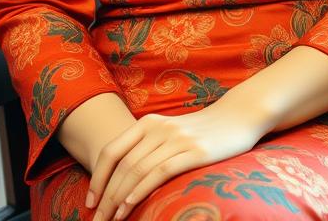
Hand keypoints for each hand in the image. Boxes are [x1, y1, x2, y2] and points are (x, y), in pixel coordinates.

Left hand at [85, 97, 267, 220]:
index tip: (90, 201)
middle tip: (96, 219)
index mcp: (148, 122)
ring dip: (119, 198)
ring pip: (138, 170)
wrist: (237, 116)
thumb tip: (120, 180)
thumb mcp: (169, 132)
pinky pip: (161, 171)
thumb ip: (147, 148)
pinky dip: (142, 189)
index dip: (97, 177)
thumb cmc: (200, 130)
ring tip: (111, 219)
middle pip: (123, 165)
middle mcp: (159, 128)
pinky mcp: (195, 151)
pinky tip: (131, 204)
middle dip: (106, 196)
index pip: (112, 151)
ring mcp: (177, 138)